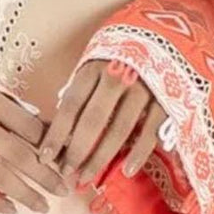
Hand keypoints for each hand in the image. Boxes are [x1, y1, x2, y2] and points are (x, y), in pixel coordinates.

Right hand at [0, 91, 70, 213]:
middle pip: (18, 155)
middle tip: (63, 190)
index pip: (29, 127)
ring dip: (24, 194)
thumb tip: (46, 129)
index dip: (49, 144)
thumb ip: (11, 108)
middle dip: (45, 176)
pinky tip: (9, 208)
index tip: (62, 157)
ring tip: (42, 206)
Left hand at [39, 59, 170, 189]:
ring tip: (87, 178)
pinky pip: (151, 133)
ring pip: (119, 130)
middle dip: (77, 151)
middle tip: (66, 173)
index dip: (57, 133)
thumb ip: (82, 88)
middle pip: (93, 120)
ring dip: (101, 158)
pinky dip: (138, 154)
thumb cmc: (121, 54)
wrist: (167, 35)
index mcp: (95, 66)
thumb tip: (61, 122)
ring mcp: (145, 88)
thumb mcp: (96, 61)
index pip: (71, 105)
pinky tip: (126, 171)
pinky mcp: (168, 100)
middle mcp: (119, 76)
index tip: (45, 156)